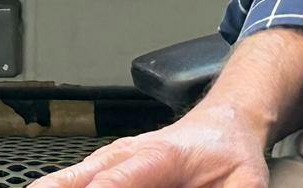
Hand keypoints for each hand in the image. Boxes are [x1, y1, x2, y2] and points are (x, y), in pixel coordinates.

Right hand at [26, 105, 273, 187]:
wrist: (224, 122)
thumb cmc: (229, 151)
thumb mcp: (243, 181)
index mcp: (159, 156)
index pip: (115, 183)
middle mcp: (127, 155)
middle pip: (79, 179)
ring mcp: (111, 160)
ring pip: (68, 179)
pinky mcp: (105, 170)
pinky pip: (75, 181)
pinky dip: (59, 187)